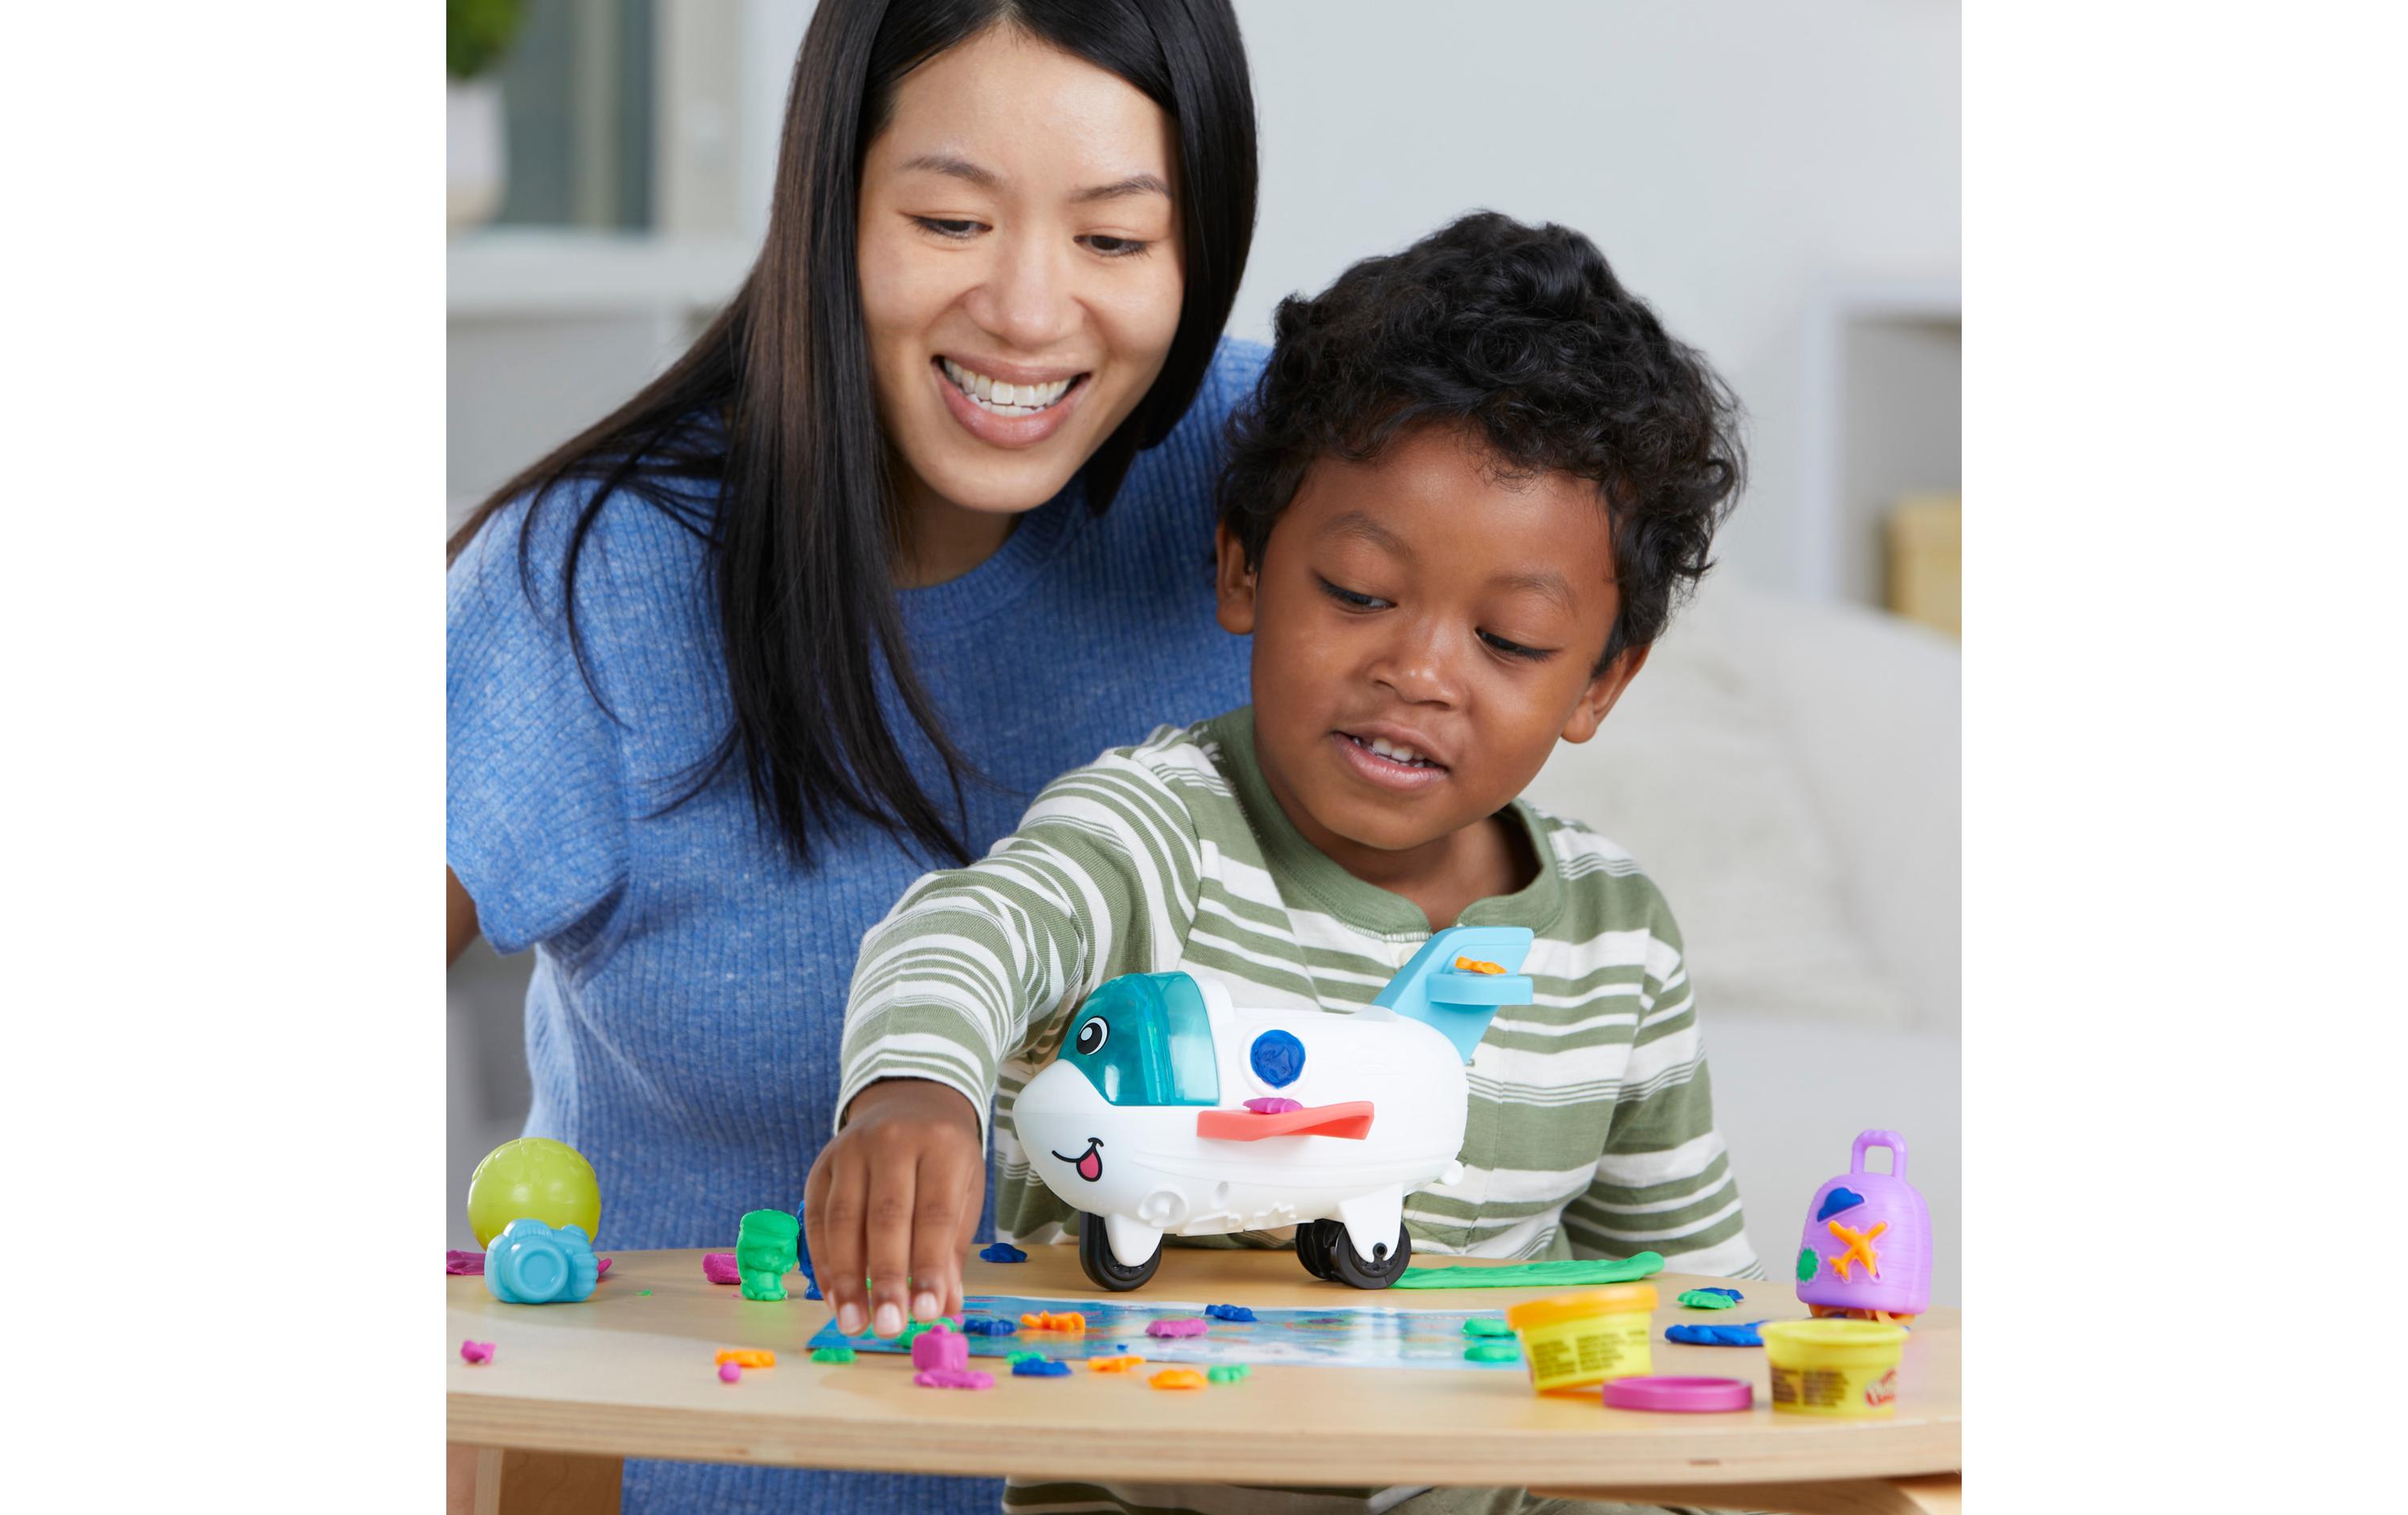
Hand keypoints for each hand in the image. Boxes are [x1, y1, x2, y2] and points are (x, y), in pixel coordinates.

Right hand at [803, 1078, 983, 1338]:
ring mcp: (851, 1149)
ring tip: (855, 1323)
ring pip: (843, 1219)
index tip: (925, 1314)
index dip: (928, 1266)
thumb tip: (945, 1306)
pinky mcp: (821, 1164)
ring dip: (847, 1279)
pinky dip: (824, 1263)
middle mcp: (893, 1141)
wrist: (908, 1101)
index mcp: (941, 1146)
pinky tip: (835, 1297)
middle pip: (885, 1217)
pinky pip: (816, 1219)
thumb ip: (951, 1246)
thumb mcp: (964, 1189)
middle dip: (886, 1278)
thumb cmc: (944, 1157)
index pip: (934, 1214)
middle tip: (888, 1327)